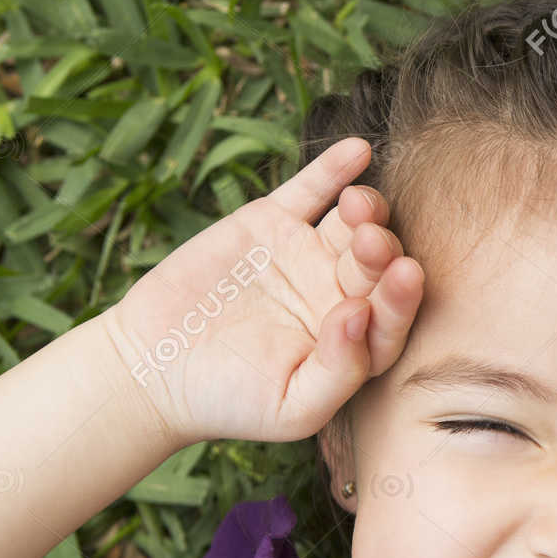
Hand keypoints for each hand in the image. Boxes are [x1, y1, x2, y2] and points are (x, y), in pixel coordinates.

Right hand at [100, 138, 422, 447]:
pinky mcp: (274, 223)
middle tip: (373, 243)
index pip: (393, 318)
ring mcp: (311, 255)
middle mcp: (343, 295)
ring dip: (366, 210)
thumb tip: (361, 317)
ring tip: (360, 205)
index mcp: (357, 342)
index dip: (401, 300)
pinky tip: (357, 149)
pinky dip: (333, 170)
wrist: (154, 368)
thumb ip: (339, 371)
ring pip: (353, 224)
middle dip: (382, 251)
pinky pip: (311, 190)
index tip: (402, 280)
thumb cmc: (229, 401)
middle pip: (378, 265)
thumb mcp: (293, 407)